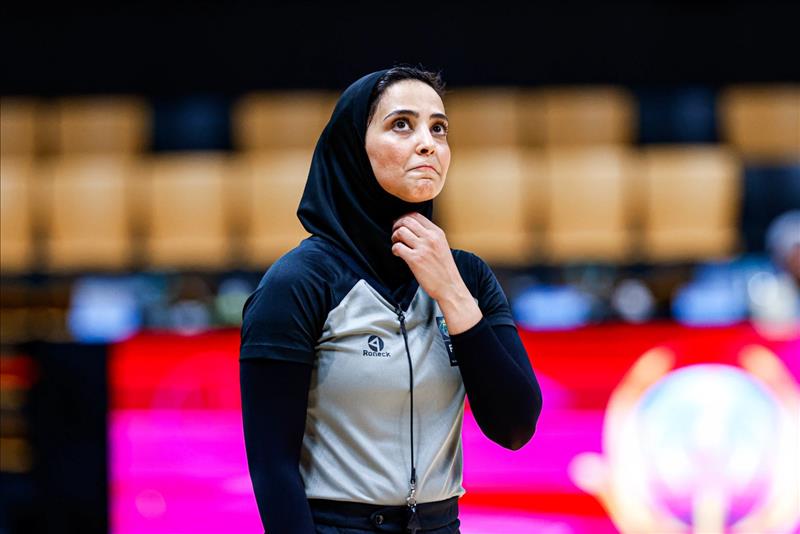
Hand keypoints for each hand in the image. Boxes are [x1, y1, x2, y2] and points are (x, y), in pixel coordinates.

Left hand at [391, 212, 481, 333]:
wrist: (450, 287)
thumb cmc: (445, 270)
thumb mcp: (441, 246)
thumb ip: (430, 236)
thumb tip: (412, 230)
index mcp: (437, 233)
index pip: (416, 215)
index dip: (404, 218)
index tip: (400, 224)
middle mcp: (430, 238)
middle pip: (406, 220)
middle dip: (396, 225)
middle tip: (395, 233)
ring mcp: (422, 248)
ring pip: (400, 232)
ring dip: (394, 237)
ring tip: (397, 244)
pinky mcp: (415, 259)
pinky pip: (398, 247)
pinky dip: (394, 249)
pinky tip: (398, 254)